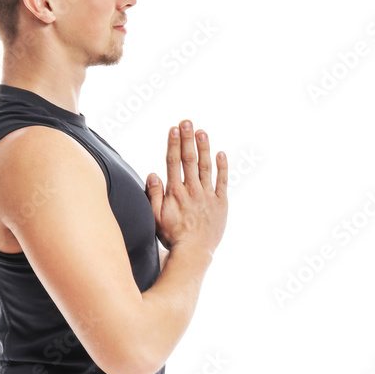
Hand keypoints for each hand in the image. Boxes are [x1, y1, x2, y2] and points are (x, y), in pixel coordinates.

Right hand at [145, 120, 227, 254]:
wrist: (193, 252)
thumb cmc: (172, 236)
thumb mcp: (155, 217)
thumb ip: (153, 194)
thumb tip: (152, 174)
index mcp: (175, 191)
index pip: (173, 161)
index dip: (173, 143)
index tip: (174, 128)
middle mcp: (192, 189)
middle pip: (189, 158)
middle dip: (187, 138)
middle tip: (187, 121)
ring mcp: (207, 195)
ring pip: (206, 166)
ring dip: (204, 147)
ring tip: (202, 131)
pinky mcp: (220, 203)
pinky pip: (222, 181)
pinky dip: (222, 167)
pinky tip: (221, 154)